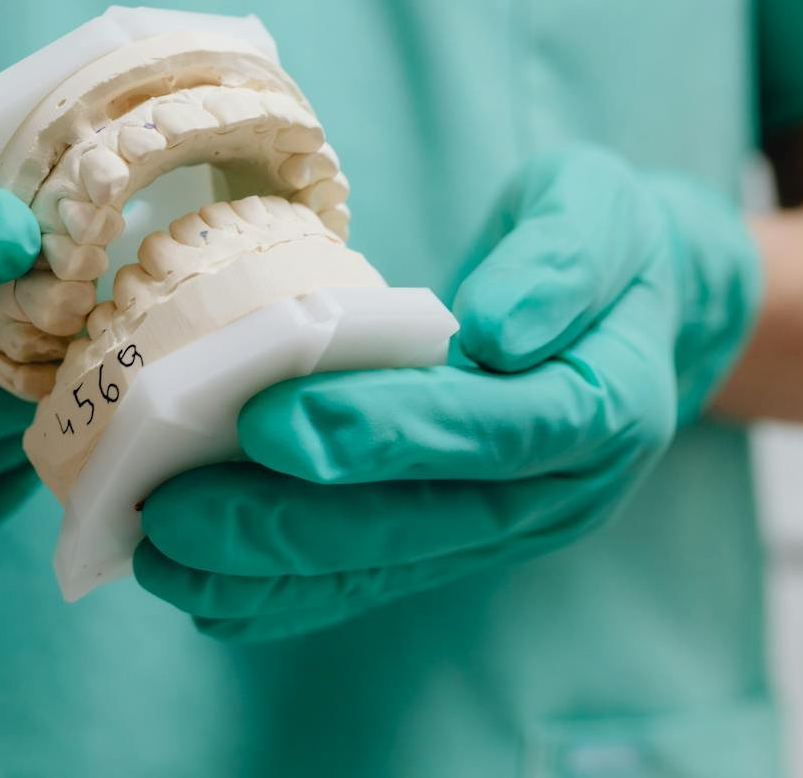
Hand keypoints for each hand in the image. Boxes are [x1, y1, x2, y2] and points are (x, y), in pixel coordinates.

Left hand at [133, 146, 761, 639]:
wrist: (645, 311)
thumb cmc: (609, 246)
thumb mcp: (601, 211)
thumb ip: (561, 261)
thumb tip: (499, 330)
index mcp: (603, 407)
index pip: (489, 430)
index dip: (381, 432)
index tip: (268, 422)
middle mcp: (553, 491)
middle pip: (419, 523)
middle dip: (288, 524)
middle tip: (174, 511)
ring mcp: (503, 527)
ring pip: (383, 565)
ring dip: (266, 572)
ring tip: (158, 557)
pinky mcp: (458, 537)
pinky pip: (370, 576)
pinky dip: (284, 591)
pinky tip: (200, 590)